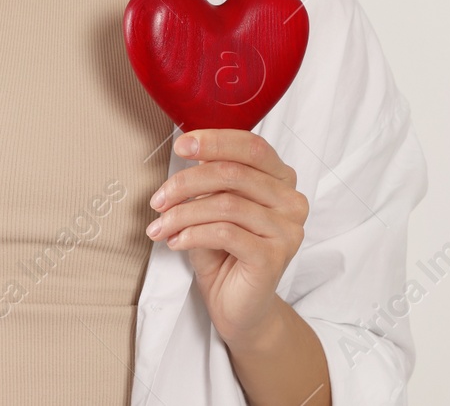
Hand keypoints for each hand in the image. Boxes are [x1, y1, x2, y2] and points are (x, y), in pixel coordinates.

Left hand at [145, 129, 309, 350]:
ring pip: (225, 204)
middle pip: (233, 173)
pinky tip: (176, 241)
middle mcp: (292, 201)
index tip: (181, 145)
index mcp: (281, 179)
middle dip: (186, 183)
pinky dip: (192, 233)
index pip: (251, 146)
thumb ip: (211, 178)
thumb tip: (189, 151)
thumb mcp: (213, 206)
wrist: (237, 307)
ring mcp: (287, 230)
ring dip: (183, 213)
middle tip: (158, 199)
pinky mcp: (274, 257)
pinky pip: (225, 233)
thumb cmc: (224, 253)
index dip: (214, 141)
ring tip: (161, 226)